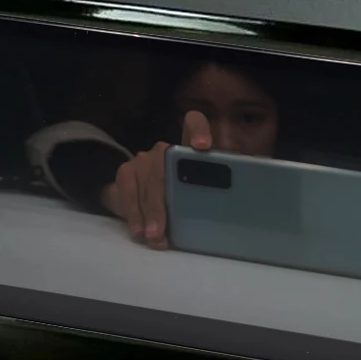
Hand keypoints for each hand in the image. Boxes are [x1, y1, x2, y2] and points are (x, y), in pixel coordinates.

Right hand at [100, 111, 212, 248]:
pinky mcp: (126, 171)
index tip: (202, 146)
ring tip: (153, 236)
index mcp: (190, 150)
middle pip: (163, 164)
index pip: (194, 123)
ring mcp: (144, 159)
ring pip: (146, 183)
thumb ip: (215, 192)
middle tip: (162, 228)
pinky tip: (139, 231)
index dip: (198, 130)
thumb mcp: (203, 195)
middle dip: (162, 199)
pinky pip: (128, 192)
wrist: (144, 200)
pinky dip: (134, 214)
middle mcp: (166, 149)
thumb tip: (234, 204)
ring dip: (149, 213)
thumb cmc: (187, 199)